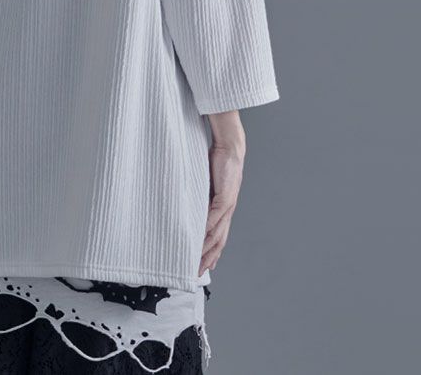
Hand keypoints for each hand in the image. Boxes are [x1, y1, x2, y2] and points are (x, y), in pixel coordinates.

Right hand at [198, 143, 243, 275]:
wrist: (231, 148)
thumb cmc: (218, 163)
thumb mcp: (206, 185)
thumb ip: (201, 197)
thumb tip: (190, 206)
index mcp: (223, 209)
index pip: (219, 237)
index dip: (212, 253)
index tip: (205, 266)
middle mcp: (227, 211)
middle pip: (219, 241)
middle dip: (208, 258)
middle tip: (197, 271)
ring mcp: (227, 205)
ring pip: (218, 233)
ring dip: (207, 248)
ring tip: (197, 259)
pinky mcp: (225, 196)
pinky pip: (215, 216)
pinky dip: (208, 228)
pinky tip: (201, 238)